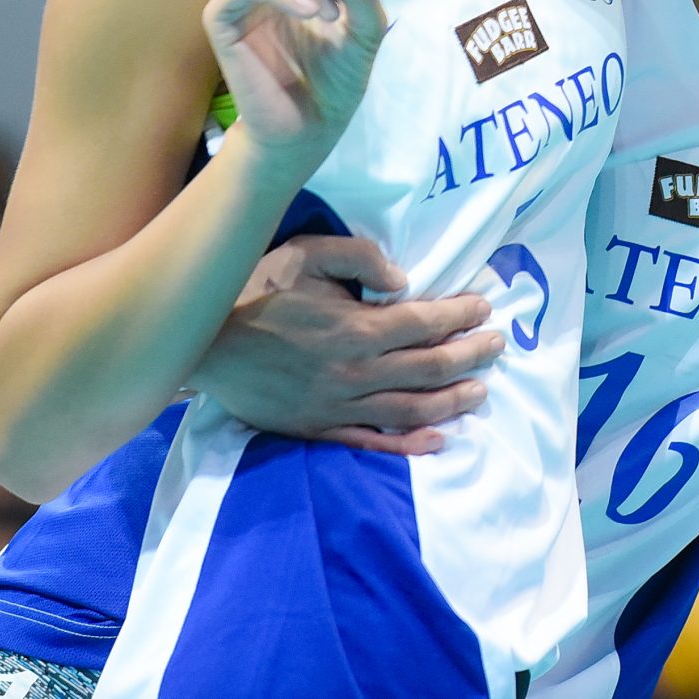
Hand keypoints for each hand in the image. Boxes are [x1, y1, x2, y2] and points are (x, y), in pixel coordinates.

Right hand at [193, 235, 504, 454]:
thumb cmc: (254, 290)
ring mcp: (338, 405)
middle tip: (498, 346)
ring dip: (453, 401)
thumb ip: (359, 257)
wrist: (201, 345)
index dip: (461, 315)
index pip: (425, 323)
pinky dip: (409, 445)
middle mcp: (355, 371)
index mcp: (355, 328)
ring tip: (481, 391)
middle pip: (429, 368)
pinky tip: (438, 441)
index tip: (484, 308)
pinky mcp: (319, 428)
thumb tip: (402, 279)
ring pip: (411, 409)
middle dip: (471, 355)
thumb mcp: (305, 253)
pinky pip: (373, 442)